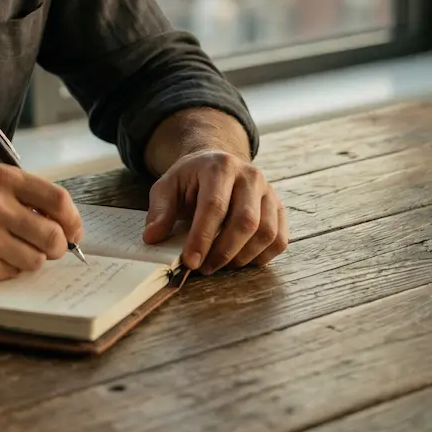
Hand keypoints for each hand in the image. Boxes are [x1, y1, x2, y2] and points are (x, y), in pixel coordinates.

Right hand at [0, 163, 83, 282]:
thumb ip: (20, 195)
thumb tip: (61, 222)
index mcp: (3, 177)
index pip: (58, 201)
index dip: (72, 221)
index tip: (72, 231)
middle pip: (53, 236)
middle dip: (56, 247)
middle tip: (47, 249)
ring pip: (35, 260)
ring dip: (28, 260)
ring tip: (7, 250)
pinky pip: (11, 274)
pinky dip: (5, 270)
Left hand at [142, 150, 288, 273]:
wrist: (217, 163)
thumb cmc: (191, 179)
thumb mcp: (168, 186)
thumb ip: (160, 210)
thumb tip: (152, 237)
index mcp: (220, 166)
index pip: (214, 206)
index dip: (202, 237)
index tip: (190, 261)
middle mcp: (250, 176)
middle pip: (245, 221)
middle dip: (223, 252)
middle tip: (204, 268)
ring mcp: (269, 191)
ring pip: (266, 233)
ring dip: (242, 257)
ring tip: (219, 265)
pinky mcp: (278, 208)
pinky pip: (279, 239)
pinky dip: (262, 257)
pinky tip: (240, 260)